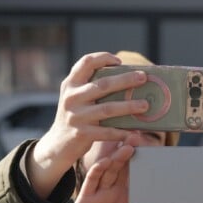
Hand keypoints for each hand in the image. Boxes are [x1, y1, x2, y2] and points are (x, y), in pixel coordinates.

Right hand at [28, 52, 149, 197]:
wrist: (57, 144)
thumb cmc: (75, 116)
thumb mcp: (75, 97)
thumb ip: (91, 86)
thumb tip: (126, 77)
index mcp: (70, 84)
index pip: (86, 62)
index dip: (103, 58)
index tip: (119, 61)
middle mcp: (72, 98)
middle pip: (103, 85)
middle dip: (125, 80)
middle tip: (143, 78)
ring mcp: (76, 116)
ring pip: (107, 109)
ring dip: (128, 106)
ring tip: (145, 105)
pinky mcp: (81, 134)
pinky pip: (106, 132)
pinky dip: (122, 132)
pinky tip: (134, 131)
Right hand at [64, 137, 154, 202]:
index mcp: (128, 198)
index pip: (137, 177)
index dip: (143, 164)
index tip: (152, 150)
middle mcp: (115, 192)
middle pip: (123, 168)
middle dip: (130, 152)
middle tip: (137, 136)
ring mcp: (100, 193)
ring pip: (109, 170)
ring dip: (116, 157)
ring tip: (126, 146)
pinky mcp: (86, 197)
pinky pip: (92, 181)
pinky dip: (97, 171)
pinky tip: (104, 162)